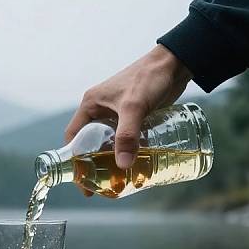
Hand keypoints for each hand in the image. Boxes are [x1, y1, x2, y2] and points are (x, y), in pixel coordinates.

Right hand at [65, 45, 191, 184]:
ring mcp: (116, 114)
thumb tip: (123, 166)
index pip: (73, 137)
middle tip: (99, 185)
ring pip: (107, 143)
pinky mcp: (133, 117)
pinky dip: (126, 153)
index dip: (73, 159)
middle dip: (93, 165)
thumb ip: (128, 135)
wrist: (175, 63)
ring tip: (116, 180)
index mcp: (90, 105)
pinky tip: (134, 165)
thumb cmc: (149, 78)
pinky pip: (124, 140)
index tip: (80, 178)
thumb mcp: (134, 107)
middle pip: (89, 144)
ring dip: (110, 160)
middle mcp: (99, 110)